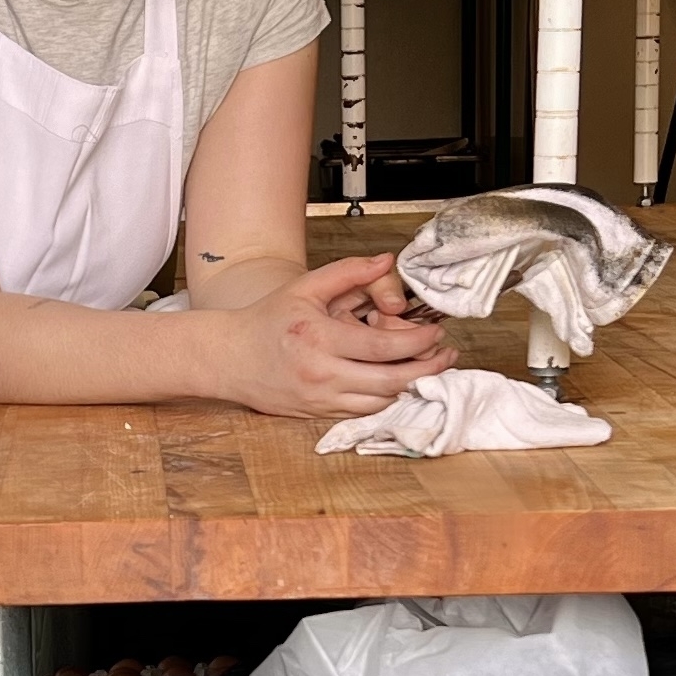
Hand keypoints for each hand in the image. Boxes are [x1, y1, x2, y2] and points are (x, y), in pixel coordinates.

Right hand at [209, 255, 455, 418]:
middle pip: (390, 382)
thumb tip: (386, 261)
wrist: (230, 359)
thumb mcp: (305, 288)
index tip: (436, 332)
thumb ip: (348, 272)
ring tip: (425, 367)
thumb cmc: (266, 321)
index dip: (419, 342)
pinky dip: (385, 398)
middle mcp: (321, 374)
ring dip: (409, 386)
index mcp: (319, 339)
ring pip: (381, 402)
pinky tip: (395, 381)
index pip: (384, 348)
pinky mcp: (317, 414)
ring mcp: (320, 399)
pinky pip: (363, 412)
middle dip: (427, 369)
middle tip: (445, 354)